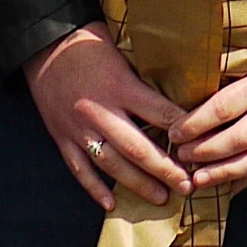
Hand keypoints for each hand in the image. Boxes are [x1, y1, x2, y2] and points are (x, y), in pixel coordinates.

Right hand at [23, 26, 191, 209]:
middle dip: (164, 170)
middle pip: (137, 147)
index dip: (183, 132)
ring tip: (160, 197)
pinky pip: (79, 169)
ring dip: (137, 184)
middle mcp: (99, 111)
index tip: (202, 146)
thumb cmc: (89, 44)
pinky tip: (111, 204)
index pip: (159, 113)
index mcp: (120, 87)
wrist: (43, 43)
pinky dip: (95, 188)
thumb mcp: (124, 52)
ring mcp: (78, 128)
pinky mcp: (61, 137)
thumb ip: (147, 79)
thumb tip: (182, 96)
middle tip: (187, 185)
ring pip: (111, 164)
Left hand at [172, 29, 246, 191]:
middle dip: (204, 152)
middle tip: (180, 156)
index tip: (174, 132)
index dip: (195, 124)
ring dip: (222, 173)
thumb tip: (186, 95)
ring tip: (197, 178)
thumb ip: (232, 72)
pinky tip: (224, 186)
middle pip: (238, 138)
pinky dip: (245, 179)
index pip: (224, 107)